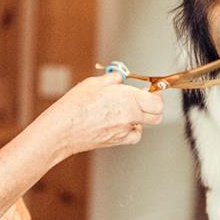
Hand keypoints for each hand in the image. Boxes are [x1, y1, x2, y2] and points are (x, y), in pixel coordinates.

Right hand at [47, 73, 163, 153]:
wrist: (61, 130)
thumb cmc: (74, 107)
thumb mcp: (94, 83)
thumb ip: (113, 79)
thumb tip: (120, 78)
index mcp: (127, 99)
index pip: (157, 101)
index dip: (155, 95)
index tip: (151, 91)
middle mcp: (130, 116)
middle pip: (156, 115)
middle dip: (152, 106)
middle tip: (143, 99)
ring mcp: (124, 131)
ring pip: (144, 125)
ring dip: (140, 118)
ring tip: (126, 110)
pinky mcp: (117, 141)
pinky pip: (133, 136)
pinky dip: (131, 130)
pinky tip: (120, 123)